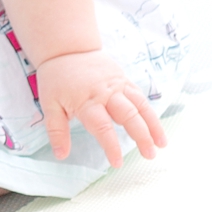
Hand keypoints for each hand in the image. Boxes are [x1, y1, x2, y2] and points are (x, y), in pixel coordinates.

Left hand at [37, 50, 166, 166]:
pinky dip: (150, 112)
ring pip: (140, 105)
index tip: (117, 163)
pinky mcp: (124, 79)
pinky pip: (140, 96)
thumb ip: (57, 130)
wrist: (67, 47)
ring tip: (162, 144)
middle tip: (150, 155)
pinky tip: (156, 127)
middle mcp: (106, 93)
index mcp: (87, 101)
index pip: (102, 127)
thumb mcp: (49, 104)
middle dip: (141, 137)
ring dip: (153, 125)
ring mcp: (118, 85)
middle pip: (129, 116)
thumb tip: (61, 155)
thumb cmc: (56, 78)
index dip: (111, 146)